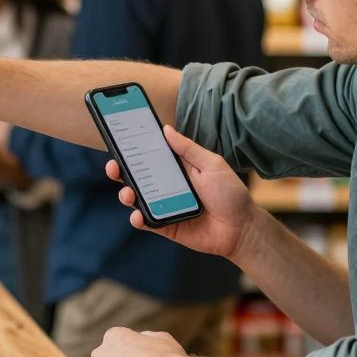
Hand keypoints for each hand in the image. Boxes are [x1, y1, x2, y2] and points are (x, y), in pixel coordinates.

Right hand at [106, 126, 259, 260]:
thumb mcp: (211, 165)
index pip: (149, 155)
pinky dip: (138, 219)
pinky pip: (147, 222)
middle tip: (113, 166)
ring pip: (137, 199)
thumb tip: (166, 129)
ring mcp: (164, 206)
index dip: (133, 148)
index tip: (118, 139)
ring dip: (126, 195)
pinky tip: (137, 215)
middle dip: (120, 170)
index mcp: (177, 168)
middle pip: (136, 176)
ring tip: (128, 193)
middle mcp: (167, 185)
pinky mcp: (166, 226)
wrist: (242, 228)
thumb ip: (188, 148)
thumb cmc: (230, 193)